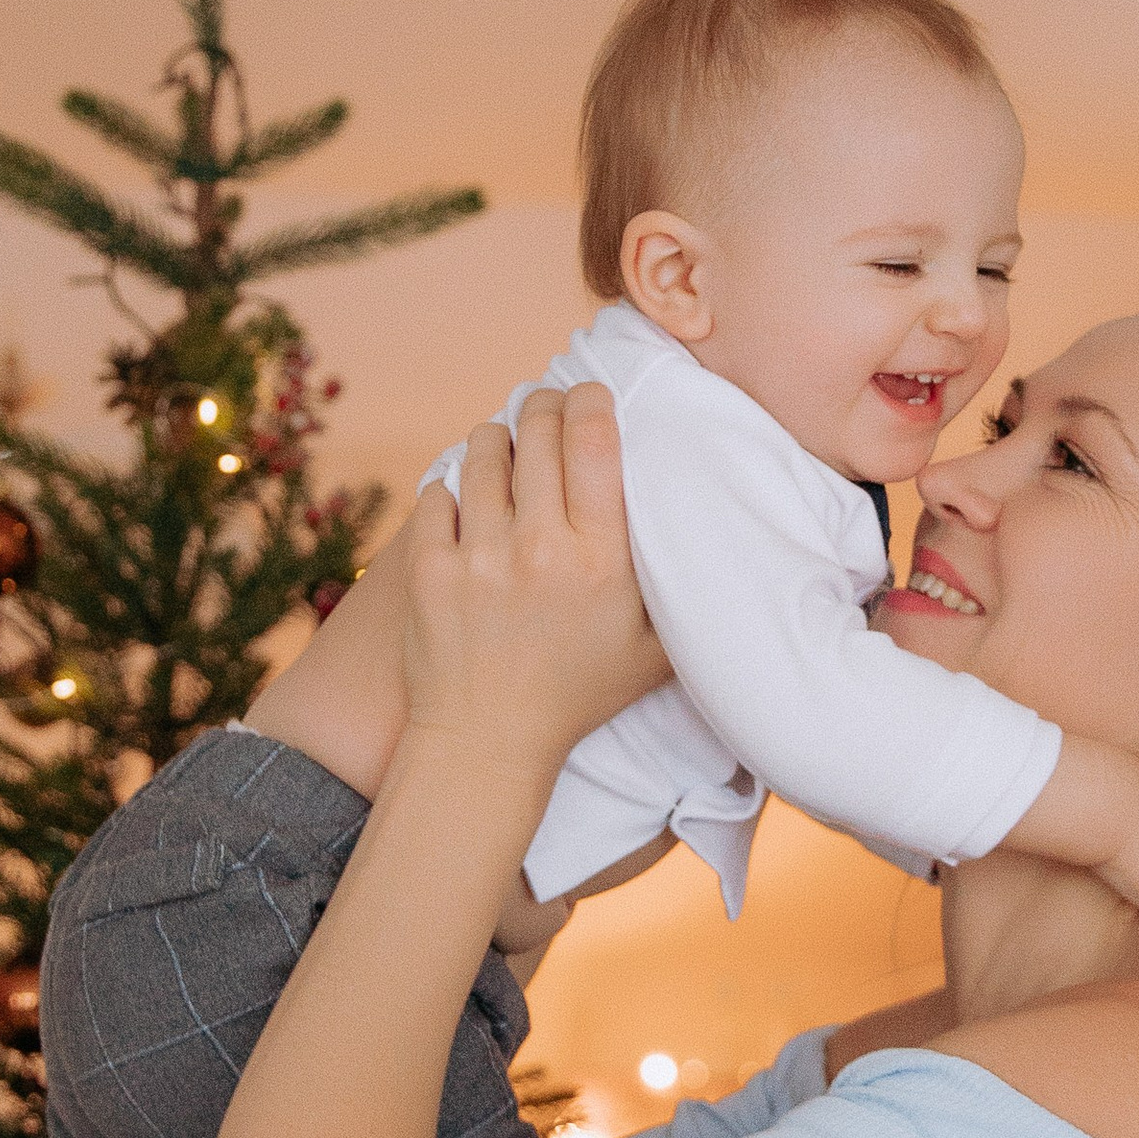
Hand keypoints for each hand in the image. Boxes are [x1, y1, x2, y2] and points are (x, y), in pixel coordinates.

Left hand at [406, 386, 669, 789]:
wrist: (487, 742)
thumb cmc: (577, 694)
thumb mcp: (654, 650)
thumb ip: (679, 587)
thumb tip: (711, 524)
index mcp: (600, 562)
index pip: (594, 440)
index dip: (591, 400)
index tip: (589, 395)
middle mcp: (539, 550)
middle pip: (539, 430)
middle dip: (544, 405)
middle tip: (548, 408)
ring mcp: (477, 557)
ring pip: (484, 449)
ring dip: (499, 435)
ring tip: (508, 442)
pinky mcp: (427, 569)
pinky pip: (436, 491)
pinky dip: (452, 484)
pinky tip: (468, 495)